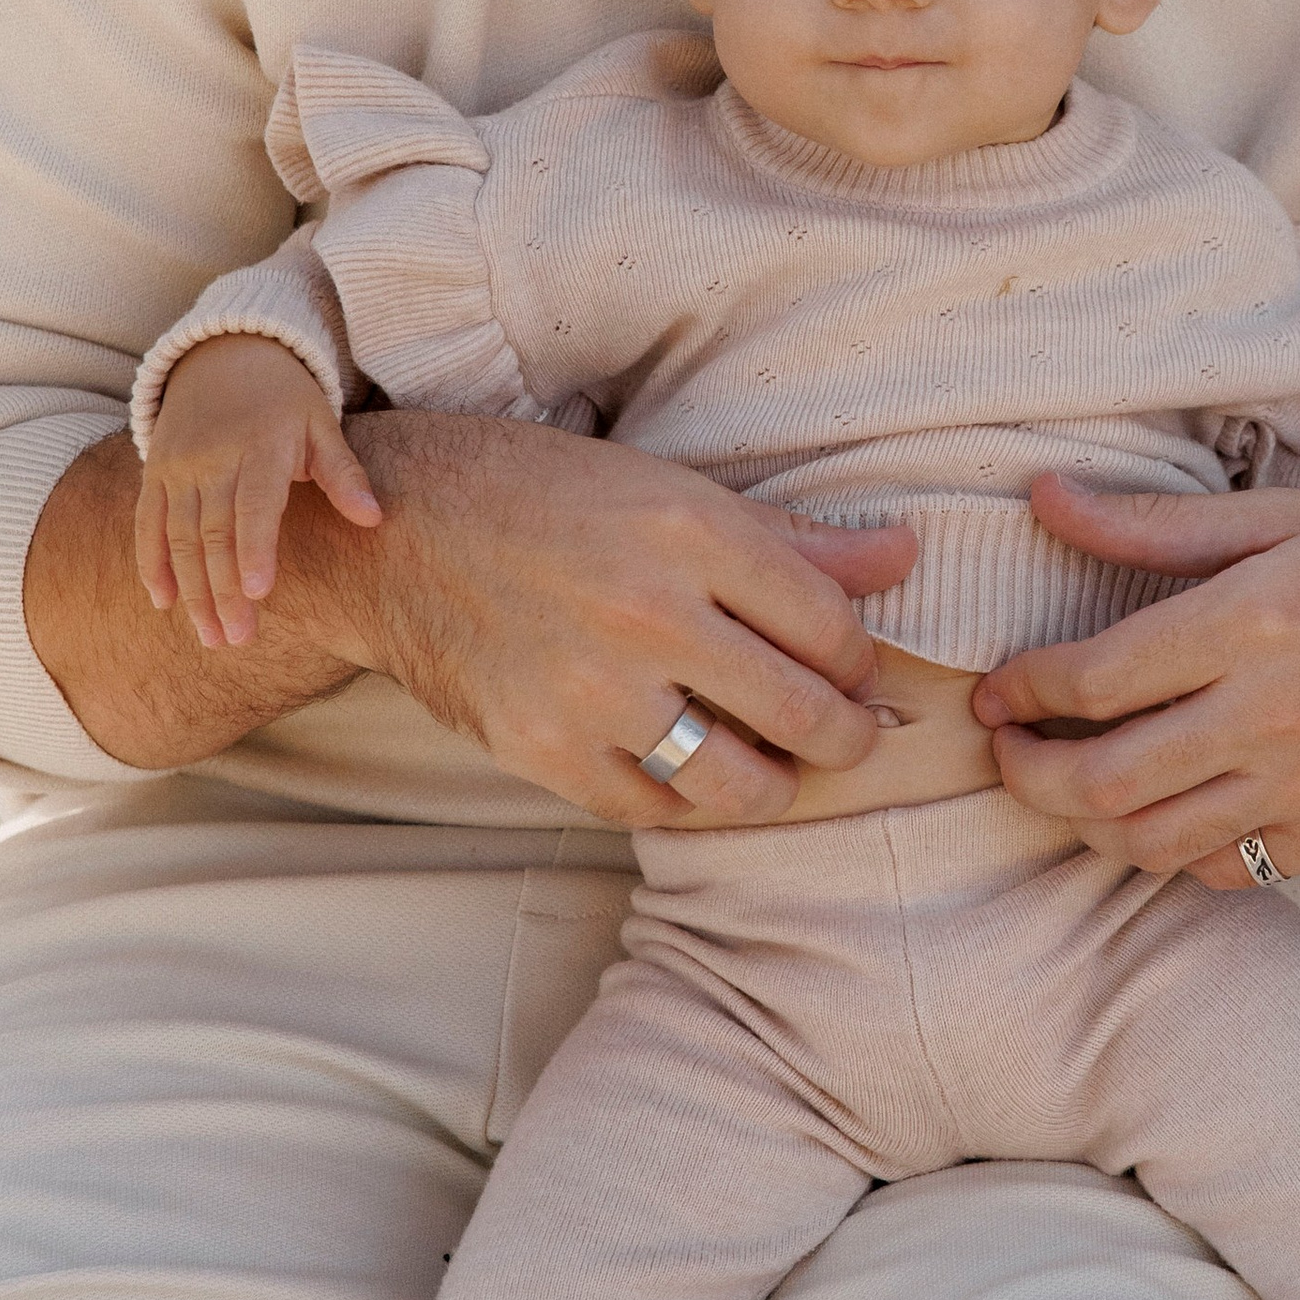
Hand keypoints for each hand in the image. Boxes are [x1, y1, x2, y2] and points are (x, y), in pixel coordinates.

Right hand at [138, 336, 383, 649]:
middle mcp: (212, 458)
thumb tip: (375, 517)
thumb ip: (344, 472)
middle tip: (236, 639)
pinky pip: (147, 523)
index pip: (255, 505)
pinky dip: (151, 563)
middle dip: (222, 590)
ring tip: (209, 636)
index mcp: (261, 446)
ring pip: (180, 536)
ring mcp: (178, 467)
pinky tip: (162, 602)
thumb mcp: (322, 424)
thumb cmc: (287, 399)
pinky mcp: (155, 472)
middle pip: (215, 532)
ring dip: (191, 590)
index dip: (255, 549)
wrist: (225, 353)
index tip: (257, 594)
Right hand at [319, 411, 918, 831]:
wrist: (392, 536)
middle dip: (847, 736)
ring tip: (779, 770)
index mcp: (694, 533)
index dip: (861, 660)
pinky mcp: (542, 749)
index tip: (853, 668)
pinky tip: (693, 775)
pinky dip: (687, 803)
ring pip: (739, 782)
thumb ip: (795, 538)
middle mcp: (650, 613)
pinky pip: (653, 809)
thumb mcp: (671, 489)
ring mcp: (593, 691)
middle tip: (847, 735)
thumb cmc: (541, 495)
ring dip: (778, 787)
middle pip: (806, 713)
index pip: (833, 629)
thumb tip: (907, 555)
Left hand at [970, 472, 1299, 889]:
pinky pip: (1218, 868)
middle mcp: (1278, 715)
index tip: (998, 687)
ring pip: (1148, 840)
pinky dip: (1166, 848)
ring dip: (1081, 821)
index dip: (1021, 689)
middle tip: (1006, 747)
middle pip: (1102, 780)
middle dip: (1026, 771)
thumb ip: (1155, 525)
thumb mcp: (1285, 519)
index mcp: (1258, 621)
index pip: (1094, 677)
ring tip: (1062, 783)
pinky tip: (1152, 809)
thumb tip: (1044, 497)